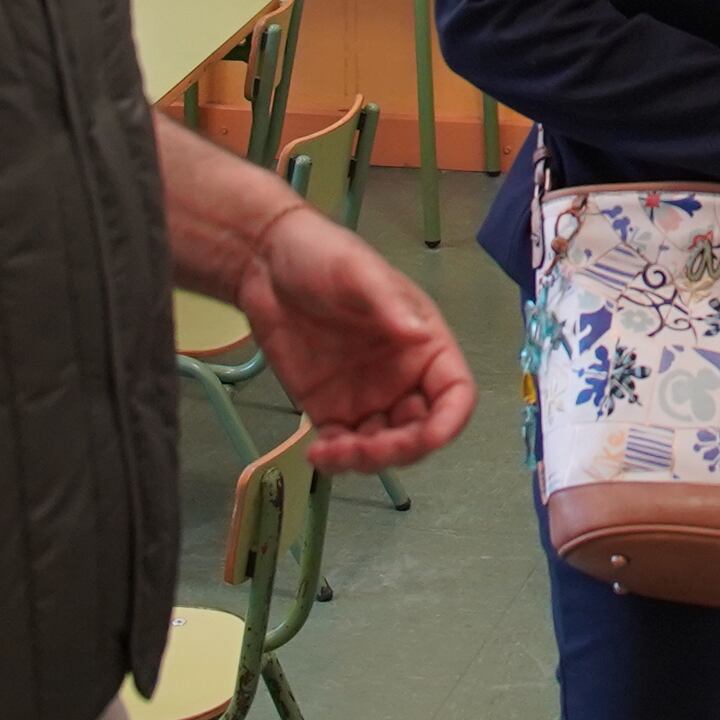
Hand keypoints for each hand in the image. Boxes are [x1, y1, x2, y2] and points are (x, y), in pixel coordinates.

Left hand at [226, 198, 476, 474]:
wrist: (264, 263)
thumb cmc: (322, 257)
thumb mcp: (358, 272)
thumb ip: (388, 304)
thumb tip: (418, 335)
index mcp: (424, 345)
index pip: (455, 394)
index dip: (450, 421)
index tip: (430, 438)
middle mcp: (403, 378)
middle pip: (422, 431)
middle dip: (401, 450)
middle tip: (363, 449)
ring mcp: (367, 398)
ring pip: (384, 449)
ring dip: (367, 461)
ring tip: (330, 452)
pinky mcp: (330, 410)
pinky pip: (343, 448)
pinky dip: (336, 461)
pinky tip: (317, 454)